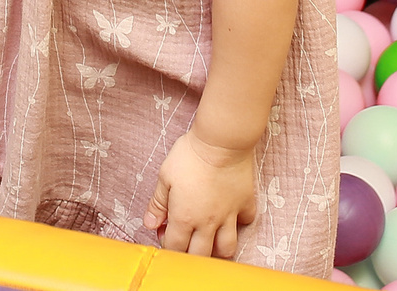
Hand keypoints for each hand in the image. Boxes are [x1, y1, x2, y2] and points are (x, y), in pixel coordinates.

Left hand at [144, 131, 256, 256]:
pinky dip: (240, 223)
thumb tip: (150, 223)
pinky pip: (246, 221)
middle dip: (191, 255)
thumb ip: (158, 203)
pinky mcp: (245, 203)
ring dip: (218, 250)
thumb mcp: (165, 176)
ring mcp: (229, 215)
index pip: (175, 248)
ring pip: (227, 248)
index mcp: (184, 217)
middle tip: (186, 240)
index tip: (165, 233)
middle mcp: (207, 222)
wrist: (221, 142)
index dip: (167, 246)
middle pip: (201, 255)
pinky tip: (232, 215)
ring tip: (211, 241)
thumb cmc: (189, 155)